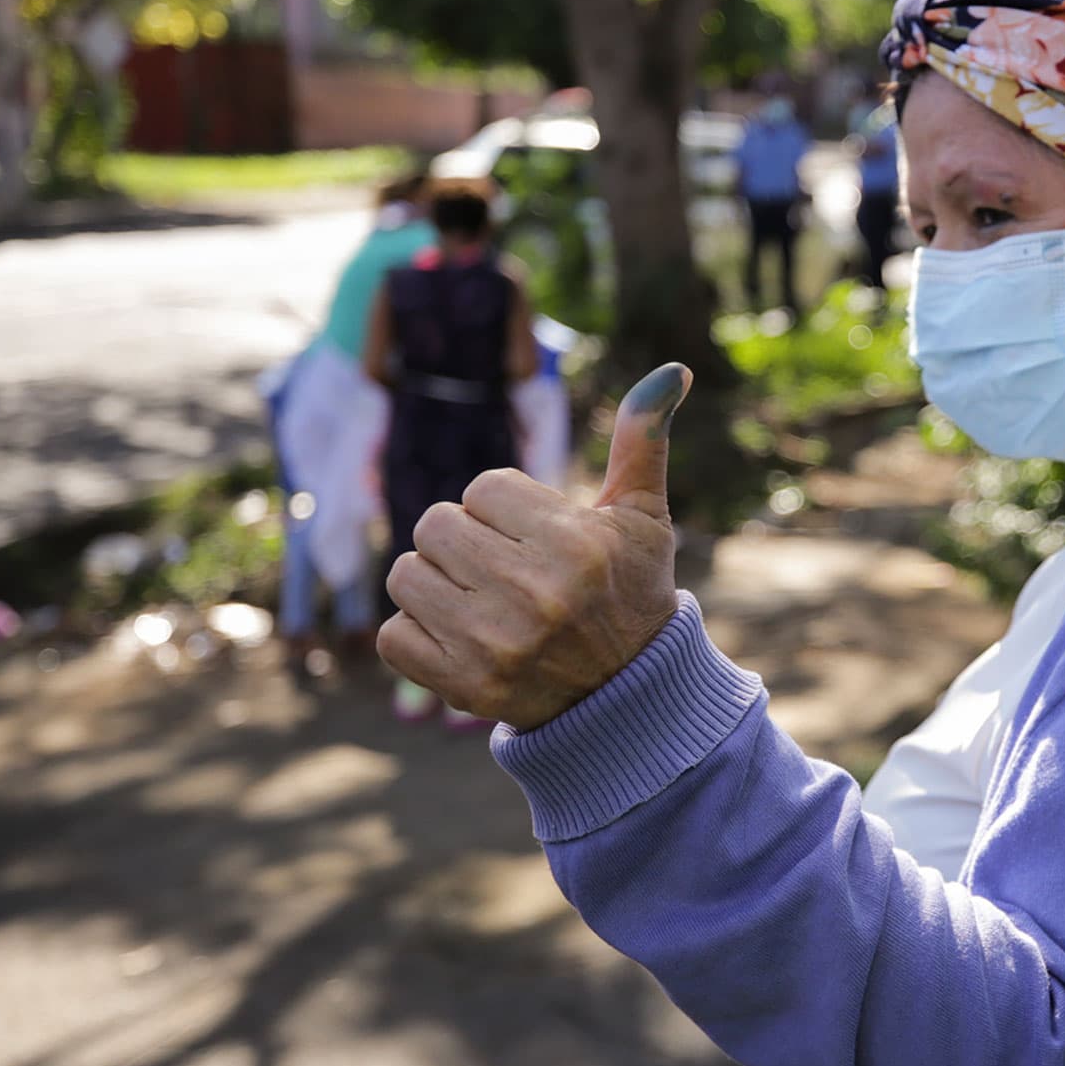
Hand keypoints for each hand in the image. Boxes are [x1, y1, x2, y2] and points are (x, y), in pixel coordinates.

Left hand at [378, 364, 691, 730]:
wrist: (628, 698)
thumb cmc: (630, 591)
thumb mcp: (643, 517)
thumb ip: (644, 440)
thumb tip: (672, 368)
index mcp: (574, 544)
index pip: (484, 488)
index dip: (505, 510)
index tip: (537, 540)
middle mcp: (533, 593)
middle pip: (436, 525)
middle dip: (466, 543)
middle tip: (504, 570)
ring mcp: (494, 644)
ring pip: (406, 576)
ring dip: (434, 585)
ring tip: (479, 601)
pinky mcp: (463, 686)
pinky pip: (393, 635)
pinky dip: (418, 635)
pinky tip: (461, 638)